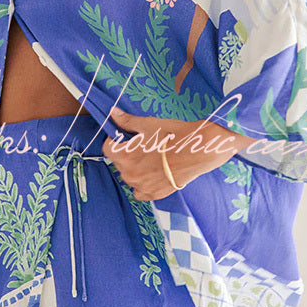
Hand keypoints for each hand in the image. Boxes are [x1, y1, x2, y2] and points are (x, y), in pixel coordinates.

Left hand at [102, 106, 240, 200]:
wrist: (198, 150)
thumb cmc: (173, 135)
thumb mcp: (148, 125)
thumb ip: (127, 121)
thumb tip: (112, 112)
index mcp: (124, 156)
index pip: (108, 148)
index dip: (115, 140)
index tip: (125, 136)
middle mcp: (129, 174)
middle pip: (119, 162)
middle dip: (126, 153)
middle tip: (143, 146)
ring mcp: (141, 186)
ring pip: (129, 177)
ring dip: (134, 169)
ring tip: (151, 159)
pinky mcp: (154, 194)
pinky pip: (139, 192)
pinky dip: (142, 185)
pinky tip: (153, 174)